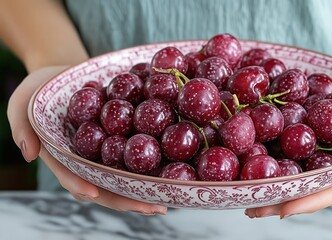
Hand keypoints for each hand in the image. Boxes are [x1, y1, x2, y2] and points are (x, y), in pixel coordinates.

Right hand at [7, 66, 167, 214]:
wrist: (67, 74)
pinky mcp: (121, 141)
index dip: (80, 185)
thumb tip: (30, 154)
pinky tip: (170, 171)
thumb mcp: (23, 102)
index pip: (71, 176)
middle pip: (105, 187)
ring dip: (144, 190)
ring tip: (165, 198)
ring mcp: (105, 154)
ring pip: (124, 178)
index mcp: (63, 158)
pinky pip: (135, 156)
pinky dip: (151, 167)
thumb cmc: (42, 89)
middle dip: (127, 200)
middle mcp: (87, 162)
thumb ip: (22, 126)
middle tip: (152, 206)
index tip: (93, 192)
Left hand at [245, 66, 331, 218]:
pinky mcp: (302, 133)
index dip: (310, 201)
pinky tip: (242, 156)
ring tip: (239, 193)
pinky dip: (264, 154)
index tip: (285, 211)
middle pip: (305, 186)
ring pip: (290, 170)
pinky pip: (282, 145)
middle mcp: (331, 163)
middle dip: (279, 200)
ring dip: (266, 183)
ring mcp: (315, 150)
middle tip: (252, 210)